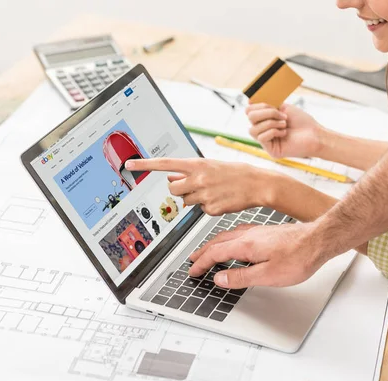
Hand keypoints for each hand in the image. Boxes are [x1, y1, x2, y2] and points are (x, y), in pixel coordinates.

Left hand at [125, 157, 276, 215]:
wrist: (257, 184)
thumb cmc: (235, 173)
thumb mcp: (211, 166)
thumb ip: (190, 172)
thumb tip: (172, 181)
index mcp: (197, 164)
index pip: (165, 164)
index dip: (145, 165)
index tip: (130, 164)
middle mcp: (198, 179)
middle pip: (174, 189)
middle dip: (180, 190)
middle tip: (195, 186)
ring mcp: (204, 195)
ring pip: (187, 201)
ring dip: (195, 198)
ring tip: (213, 191)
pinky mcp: (211, 209)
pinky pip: (201, 210)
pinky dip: (208, 206)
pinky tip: (221, 199)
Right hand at [188, 223, 328, 288]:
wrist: (319, 240)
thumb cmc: (299, 257)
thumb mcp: (268, 275)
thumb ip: (241, 277)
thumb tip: (220, 278)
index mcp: (246, 245)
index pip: (215, 254)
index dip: (201, 263)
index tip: (193, 271)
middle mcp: (249, 235)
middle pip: (218, 242)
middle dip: (203, 252)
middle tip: (193, 261)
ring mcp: (258, 231)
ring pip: (228, 236)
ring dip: (214, 244)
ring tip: (208, 252)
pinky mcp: (267, 231)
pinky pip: (239, 233)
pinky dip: (228, 239)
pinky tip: (235, 242)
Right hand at [246, 103, 324, 158]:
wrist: (314, 133)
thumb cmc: (301, 121)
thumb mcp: (283, 107)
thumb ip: (267, 104)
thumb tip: (250, 100)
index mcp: (264, 119)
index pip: (249, 110)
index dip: (259, 104)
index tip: (274, 104)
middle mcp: (263, 130)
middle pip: (250, 117)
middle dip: (266, 112)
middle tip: (282, 115)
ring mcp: (266, 141)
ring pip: (253, 128)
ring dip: (271, 123)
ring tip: (284, 124)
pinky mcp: (271, 150)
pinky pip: (261, 138)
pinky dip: (274, 132)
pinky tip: (285, 133)